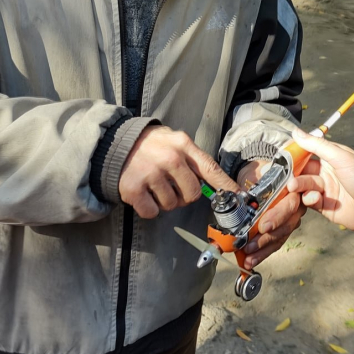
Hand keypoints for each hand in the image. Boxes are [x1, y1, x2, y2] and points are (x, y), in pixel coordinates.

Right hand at [120, 125, 238, 218]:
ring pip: (172, 205)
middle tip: (173, 187)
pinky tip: (143, 194)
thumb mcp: (174, 141)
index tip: (239, 197)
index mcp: (183, 145)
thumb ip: (193, 158)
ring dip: (165, 202)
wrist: (115, 143)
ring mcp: (151, 174)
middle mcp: (170, 158)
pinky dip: (149, 208)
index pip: (211, 169)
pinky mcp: (134, 189)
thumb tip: (218, 183)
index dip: (226, 186)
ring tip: (155, 186)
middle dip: (185, 196)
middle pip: (193, 193)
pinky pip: (152, 212)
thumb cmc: (151, 145)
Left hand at [237, 158, 305, 269]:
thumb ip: (258, 180)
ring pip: (280, 237)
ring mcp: (291, 219)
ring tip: (248, 256)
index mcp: (294, 188)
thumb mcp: (257, 172)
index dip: (277, 216)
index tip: (263, 226)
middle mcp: (297, 205)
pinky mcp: (282, 230)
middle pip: (287, 224)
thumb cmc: (258, 173)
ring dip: (263, 249)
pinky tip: (250, 260)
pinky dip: (262, 253)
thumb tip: (249, 189)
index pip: (290, 204)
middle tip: (250, 245)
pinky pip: (275, 244)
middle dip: (267, 237)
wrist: (256, 175)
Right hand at [285, 129, 353, 241]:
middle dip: (292, 172)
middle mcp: (327, 172)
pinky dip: (308, 199)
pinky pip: (309, 201)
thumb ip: (317, 146)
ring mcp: (326, 190)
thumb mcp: (342, 158)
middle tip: (283, 175)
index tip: (279, 154)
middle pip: (302, 170)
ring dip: (298, 185)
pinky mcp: (325, 207)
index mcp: (332, 157)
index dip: (293, 153)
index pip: (307, 151)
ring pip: (304, 186)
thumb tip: (295, 132)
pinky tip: (315, 199)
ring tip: (294, 187)